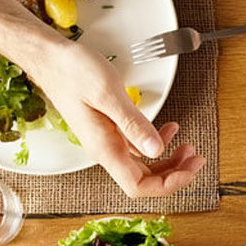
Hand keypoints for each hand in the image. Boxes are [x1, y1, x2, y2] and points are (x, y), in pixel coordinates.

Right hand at [21, 41, 204, 196]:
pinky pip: (135, 147)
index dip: (168, 184)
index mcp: (104, 148)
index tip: (190, 169)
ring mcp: (106, 140)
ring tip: (187, 148)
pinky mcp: (107, 129)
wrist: (50, 58)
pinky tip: (168, 131)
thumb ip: (133, 124)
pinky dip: (155, 143)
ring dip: (167, 161)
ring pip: (142, 165)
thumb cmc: (72, 72)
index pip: (139, 186)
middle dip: (174, 173)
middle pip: (144, 180)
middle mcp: (104, 150)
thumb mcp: (109, 95)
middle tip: (196, 158)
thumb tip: (156, 150)